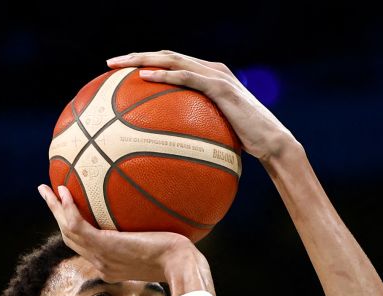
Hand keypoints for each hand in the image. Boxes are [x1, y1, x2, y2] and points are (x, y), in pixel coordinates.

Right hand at [38, 183, 206, 293]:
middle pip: (70, 238)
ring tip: (46, 189)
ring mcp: (102, 257)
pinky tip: (63, 191)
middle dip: (56, 216)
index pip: (85, 247)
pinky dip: (67, 208)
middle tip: (48, 195)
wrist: (181, 265)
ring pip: (67, 231)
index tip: (69, 211)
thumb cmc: (180, 255)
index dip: (72, 228)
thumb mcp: (161, 245)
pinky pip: (77, 225)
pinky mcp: (105, 246)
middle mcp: (102, 263)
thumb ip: (151, 234)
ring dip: (54, 208)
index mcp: (111, 265)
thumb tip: (159, 213)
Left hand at [106, 50, 298, 162]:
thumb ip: (196, 132)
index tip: (120, 73)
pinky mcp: (222, 87)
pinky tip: (144, 78)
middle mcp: (212, 70)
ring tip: (118, 65)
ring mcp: (217, 76)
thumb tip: (170, 152)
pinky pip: (187, 78)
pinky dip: (165, 75)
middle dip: (136, 56)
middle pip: (167, 56)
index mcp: (209, 78)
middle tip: (109, 64)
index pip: (172, 64)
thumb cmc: (246, 146)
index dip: (145, 63)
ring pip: (173, 59)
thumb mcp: (216, 136)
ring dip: (143, 59)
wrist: (273, 144)